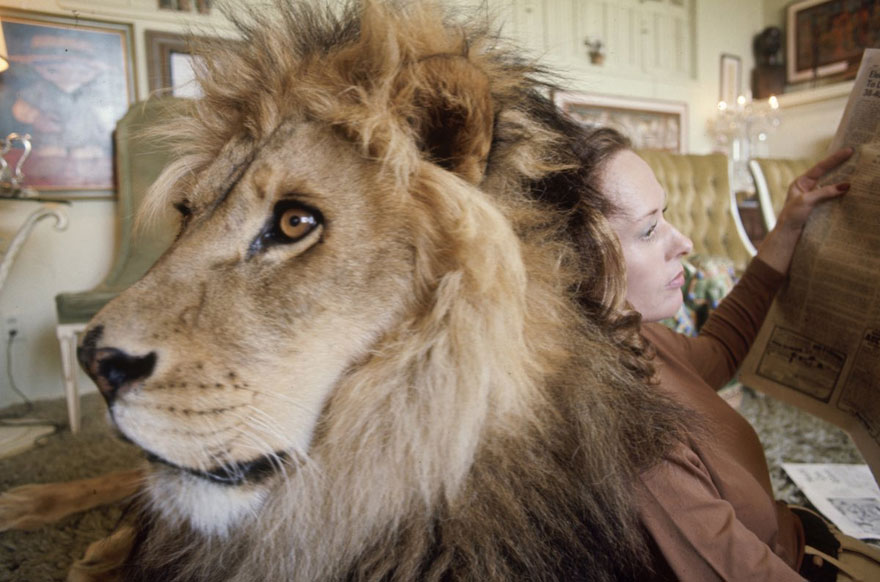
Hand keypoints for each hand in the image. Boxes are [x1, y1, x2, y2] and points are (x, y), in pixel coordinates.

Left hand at [756, 147, 852, 274]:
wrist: (788, 236)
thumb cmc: (792, 217)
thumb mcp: (807, 201)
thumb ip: (825, 192)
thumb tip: (846, 185)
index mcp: (801, 182)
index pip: (820, 167)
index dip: (835, 159)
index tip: (849, 150)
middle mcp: (808, 188)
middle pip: (828, 174)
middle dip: (842, 166)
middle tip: (856, 156)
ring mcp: (815, 197)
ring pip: (832, 185)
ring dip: (844, 180)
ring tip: (859, 171)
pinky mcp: (820, 207)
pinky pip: (834, 197)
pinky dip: (843, 194)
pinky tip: (854, 191)